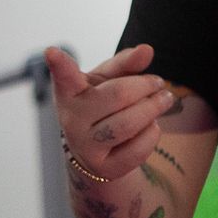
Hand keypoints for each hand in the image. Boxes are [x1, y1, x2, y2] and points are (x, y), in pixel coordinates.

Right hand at [45, 44, 175, 182]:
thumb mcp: (108, 81)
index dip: (59, 64)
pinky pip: (138, 149)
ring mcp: (86, 146)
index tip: (52, 52)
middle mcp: (72, 120)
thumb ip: (126, 63)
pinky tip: (152, 126)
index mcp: (69, 92)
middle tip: (159, 83)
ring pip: (129, 124)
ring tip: (165, 99)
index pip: (64, 77)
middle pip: (117, 96)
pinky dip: (152, 133)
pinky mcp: (105, 168)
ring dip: (153, 109)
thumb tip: (147, 50)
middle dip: (145, 86)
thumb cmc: (101, 105)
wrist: (94, 150)